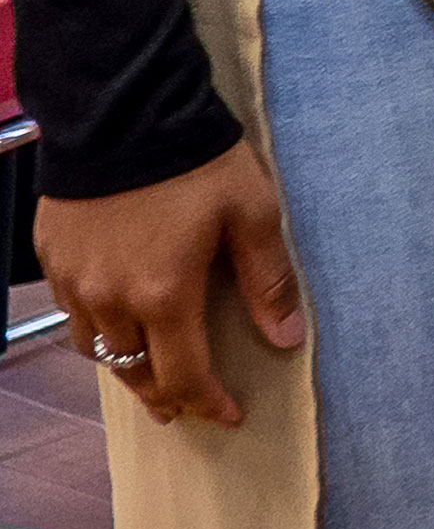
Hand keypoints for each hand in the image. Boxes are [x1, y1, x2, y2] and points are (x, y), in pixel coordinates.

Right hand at [38, 140, 304, 428]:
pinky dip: (98, 330)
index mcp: (163, 296)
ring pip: (97, 349)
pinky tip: (116, 323)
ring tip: (149, 375)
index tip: (229, 415)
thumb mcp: (252, 215)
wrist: (125, 113)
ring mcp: (74, 281)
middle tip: (185, 408)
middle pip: (133, 373)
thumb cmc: (199, 163)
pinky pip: (73, 313)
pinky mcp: (53, 259)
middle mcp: (110, 300)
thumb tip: (285, 339)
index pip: (184, 376)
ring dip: (126, 368)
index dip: (207, 403)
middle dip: (165, 396)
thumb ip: (267, 282)